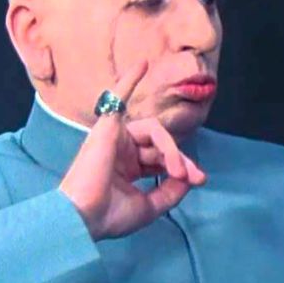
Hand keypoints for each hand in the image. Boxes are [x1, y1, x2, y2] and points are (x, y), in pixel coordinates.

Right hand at [59, 61, 206, 239]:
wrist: (84, 218)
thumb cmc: (108, 216)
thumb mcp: (149, 207)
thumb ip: (170, 191)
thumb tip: (189, 177)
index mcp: (126, 169)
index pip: (160, 159)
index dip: (182, 167)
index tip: (199, 181)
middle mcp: (120, 151)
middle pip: (160, 144)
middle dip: (180, 159)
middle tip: (196, 177)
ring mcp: (114, 138)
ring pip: (154, 131)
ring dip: (170, 149)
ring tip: (177, 169)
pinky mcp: (108, 128)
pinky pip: (119, 97)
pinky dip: (129, 80)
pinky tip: (143, 64)